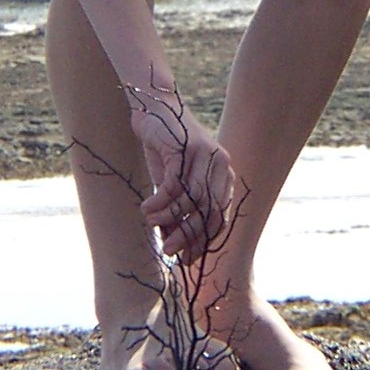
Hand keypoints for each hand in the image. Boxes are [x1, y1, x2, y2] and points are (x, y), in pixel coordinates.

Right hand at [125, 87, 234, 261]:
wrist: (154, 110)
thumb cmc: (165, 148)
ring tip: (151, 225)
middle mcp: (219, 165)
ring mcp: (204, 155)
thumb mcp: (172, 182)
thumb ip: (176, 210)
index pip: (220, 216)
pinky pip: (174, 184)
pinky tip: (146, 210)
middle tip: (169, 251)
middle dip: (188, 235)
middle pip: (208, 210)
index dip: (204, 240)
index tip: (187, 259)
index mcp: (223, 175)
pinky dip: (160, 202)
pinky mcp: (184, 148)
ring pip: (191, 199)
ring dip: (170, 218)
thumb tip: (171, 244)